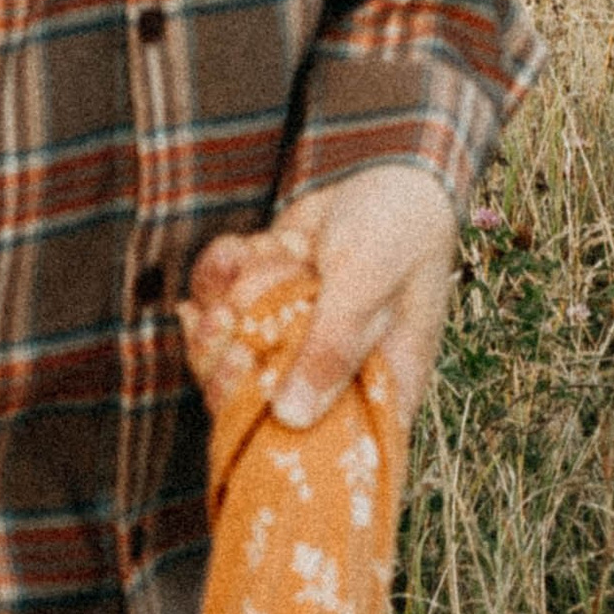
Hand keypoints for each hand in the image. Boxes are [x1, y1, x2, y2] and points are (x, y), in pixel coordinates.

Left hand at [185, 161, 459, 433]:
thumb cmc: (398, 232)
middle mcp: (326, 377)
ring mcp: (289, 341)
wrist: (390, 168)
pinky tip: (244, 245)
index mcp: (373, 391)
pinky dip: (221, 271)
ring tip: (265, 258)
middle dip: (227, 353)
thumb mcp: (367, 285)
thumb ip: (332, 346)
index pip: (310, 444)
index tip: (241, 370)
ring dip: (231, 299)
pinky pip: (216, 304)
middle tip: (232, 314)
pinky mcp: (262, 303)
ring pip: (222, 352)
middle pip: (247, 403)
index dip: (258, 423)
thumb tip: (291, 417)